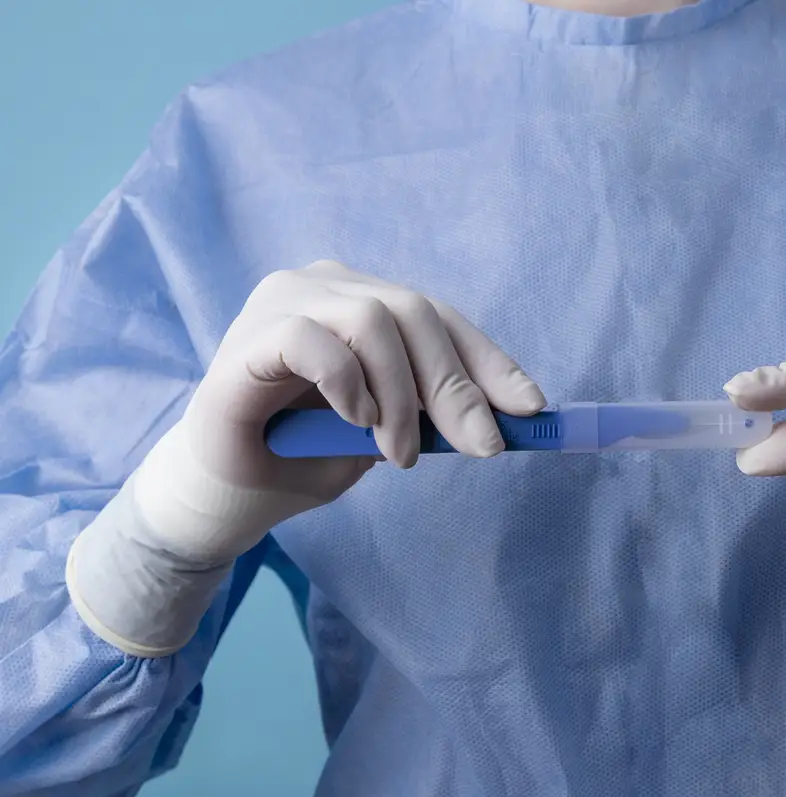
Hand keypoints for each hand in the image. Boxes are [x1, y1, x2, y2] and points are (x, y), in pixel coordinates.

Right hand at [67, 260, 543, 655]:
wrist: (227, 496)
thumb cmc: (306, 457)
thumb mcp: (390, 434)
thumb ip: (436, 414)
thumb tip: (509, 416)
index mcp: (364, 301)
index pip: (440, 319)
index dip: (490, 361)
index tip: (531, 407)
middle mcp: (327, 285)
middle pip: (416, 313)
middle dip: (457, 385)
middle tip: (479, 447)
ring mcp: (285, 299)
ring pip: (372, 319)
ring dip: (401, 395)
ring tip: (397, 451)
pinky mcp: (250, 333)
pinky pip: (313, 339)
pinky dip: (347, 382)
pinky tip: (354, 421)